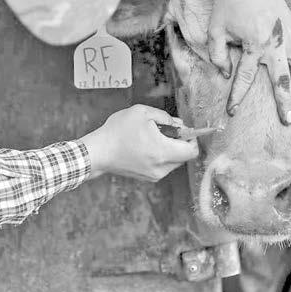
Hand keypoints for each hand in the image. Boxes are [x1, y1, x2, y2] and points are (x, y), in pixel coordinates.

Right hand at [84, 105, 198, 181]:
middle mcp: (161, 167)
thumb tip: (178, 125)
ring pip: (174, 161)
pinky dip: (161, 155)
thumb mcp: (142, 113)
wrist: (98, 152)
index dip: (192, 138)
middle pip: (184, 155)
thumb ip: (165, 117)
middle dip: (179, 141)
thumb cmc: (117, 131)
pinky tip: (145, 146)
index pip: (192, 151)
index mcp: (162, 151)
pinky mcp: (148, 178)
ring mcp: (155, 175)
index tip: (184, 129)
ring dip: (170, 148)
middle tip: (165, 129)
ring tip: (152, 137)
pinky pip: (163, 165)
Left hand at [207, 0, 290, 124]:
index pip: (245, 78)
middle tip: (288, 119)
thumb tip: (227, 74)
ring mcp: (288, 33)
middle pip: (283, 78)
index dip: (237, 96)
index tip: (233, 112)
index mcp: (254, 44)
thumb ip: (218, 55)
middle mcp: (275, 42)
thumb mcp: (215, 31)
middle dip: (285, 101)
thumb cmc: (228, 5)